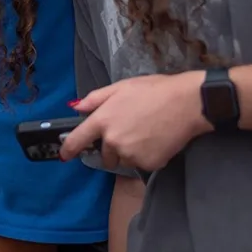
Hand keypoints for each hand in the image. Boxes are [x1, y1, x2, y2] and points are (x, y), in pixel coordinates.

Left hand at [61, 72, 210, 170]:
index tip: (64, 155)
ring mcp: (130, 154)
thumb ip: (96, 99)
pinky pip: (141, 164)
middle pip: (104, 154)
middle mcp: (113, 141)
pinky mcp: (148, 164)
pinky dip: (146, 156)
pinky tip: (156, 140)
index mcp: (103, 120)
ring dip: (129, 152)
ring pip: (123, 159)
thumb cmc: (154, 91)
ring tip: (145, 133)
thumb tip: (77, 107)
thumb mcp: (121, 87)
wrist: (186, 104)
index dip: (68, 149)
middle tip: (130, 130)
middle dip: (112, 147)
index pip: (78, 140)